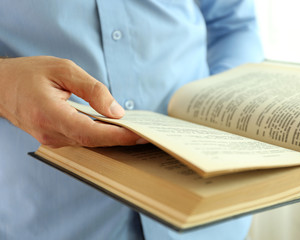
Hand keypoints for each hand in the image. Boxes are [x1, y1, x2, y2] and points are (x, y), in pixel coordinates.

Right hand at [0, 56, 145, 146]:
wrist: (1, 86)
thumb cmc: (30, 74)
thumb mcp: (64, 70)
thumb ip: (92, 90)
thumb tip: (116, 111)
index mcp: (50, 115)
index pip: (91, 133)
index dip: (118, 136)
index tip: (141, 135)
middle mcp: (50, 133)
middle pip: (94, 142)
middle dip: (122, 139)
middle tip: (147, 134)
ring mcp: (51, 139)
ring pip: (89, 144)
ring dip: (112, 138)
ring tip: (136, 131)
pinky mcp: (54, 138)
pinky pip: (82, 141)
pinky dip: (100, 136)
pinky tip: (114, 128)